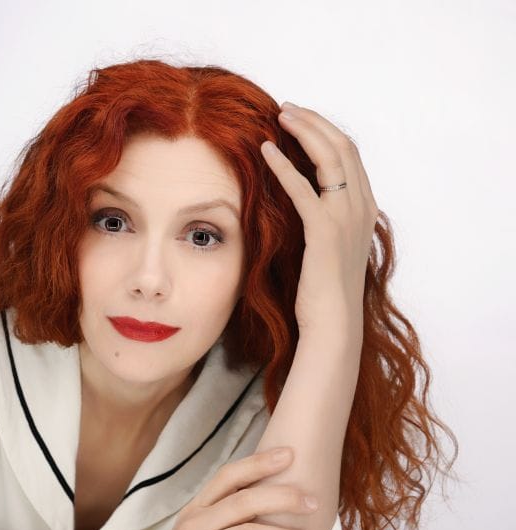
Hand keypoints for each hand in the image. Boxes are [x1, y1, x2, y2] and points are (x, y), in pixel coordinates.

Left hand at [260, 102, 378, 334]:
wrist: (334, 322)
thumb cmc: (325, 291)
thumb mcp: (329, 247)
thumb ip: (324, 221)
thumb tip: (303, 204)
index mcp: (365, 208)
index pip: (349, 155)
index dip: (325, 131)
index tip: (301, 118)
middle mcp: (362, 207)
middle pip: (343, 147)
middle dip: (315, 121)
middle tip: (287, 107)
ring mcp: (346, 217)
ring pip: (330, 158)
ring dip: (304, 131)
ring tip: (279, 115)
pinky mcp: (324, 231)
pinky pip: (303, 189)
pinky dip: (283, 166)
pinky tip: (265, 151)